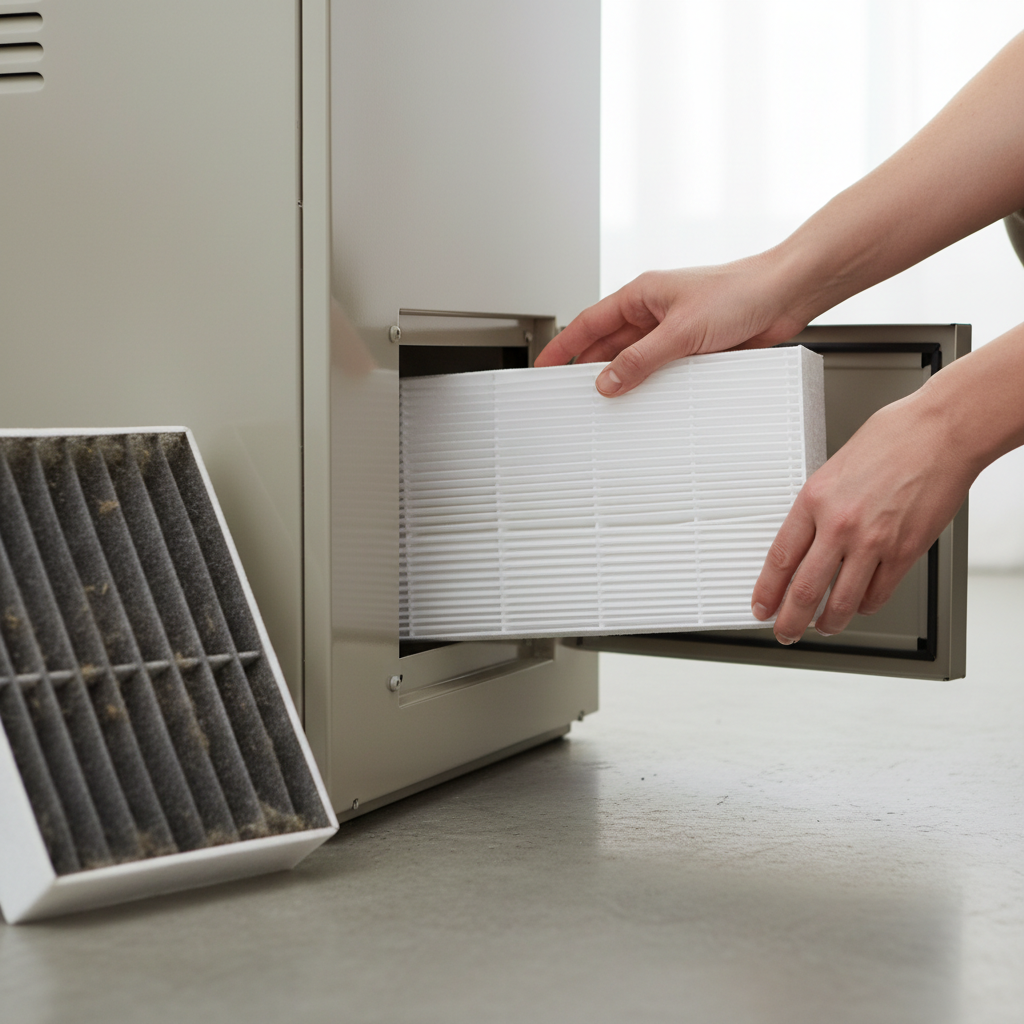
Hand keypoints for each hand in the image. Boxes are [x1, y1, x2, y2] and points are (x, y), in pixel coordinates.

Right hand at [534, 256, 810, 394]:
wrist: (786, 294)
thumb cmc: (740, 291)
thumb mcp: (680, 331)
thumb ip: (640, 359)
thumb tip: (607, 382)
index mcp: (641, 295)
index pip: (588, 323)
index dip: (563, 347)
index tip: (543, 367)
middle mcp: (654, 313)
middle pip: (609, 346)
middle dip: (590, 370)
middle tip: (572, 397)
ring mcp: (674, 333)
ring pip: (636, 362)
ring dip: (625, 381)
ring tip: (609, 406)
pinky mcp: (696, 350)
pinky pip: (664, 373)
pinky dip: (654, 388)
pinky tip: (650, 404)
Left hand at [751, 387, 971, 642]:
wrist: (942, 431)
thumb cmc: (893, 439)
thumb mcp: (835, 468)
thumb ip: (819, 504)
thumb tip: (806, 536)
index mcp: (814, 499)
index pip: (779, 558)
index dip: (767, 590)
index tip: (761, 606)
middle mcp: (839, 524)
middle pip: (804, 589)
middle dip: (790, 620)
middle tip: (785, 632)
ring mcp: (873, 542)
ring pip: (841, 601)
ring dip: (828, 622)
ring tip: (822, 627)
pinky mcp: (905, 552)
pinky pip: (878, 594)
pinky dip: (865, 606)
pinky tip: (859, 605)